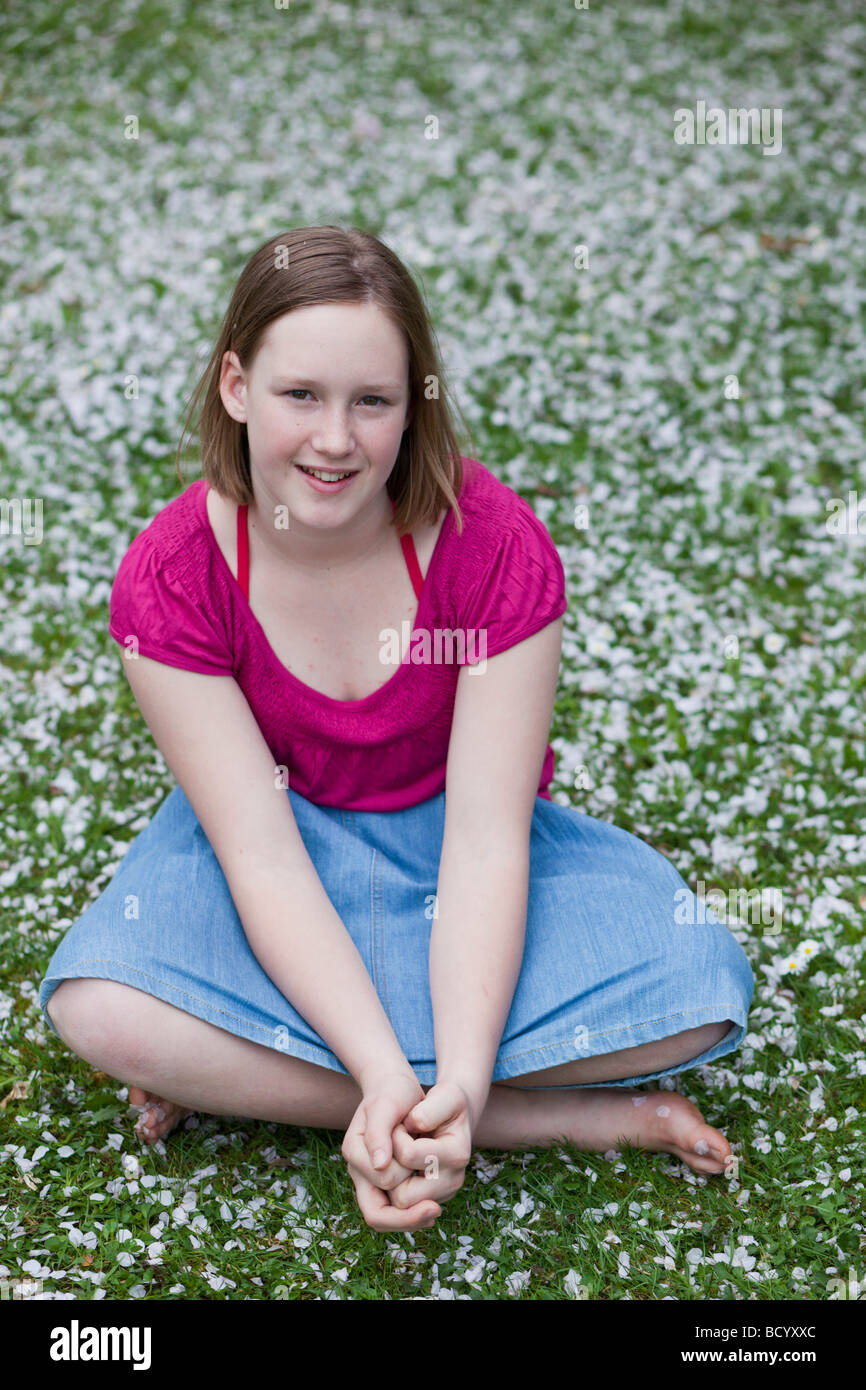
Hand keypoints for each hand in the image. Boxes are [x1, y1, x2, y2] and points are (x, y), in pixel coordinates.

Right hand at [342, 1071, 442, 1232]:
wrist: (395, 1090)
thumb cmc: (393, 1093)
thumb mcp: (386, 1104)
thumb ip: (379, 1132)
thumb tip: (380, 1165)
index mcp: (355, 1151)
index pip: (382, 1181)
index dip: (404, 1181)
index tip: (430, 1188)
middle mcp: (360, 1170)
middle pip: (376, 1214)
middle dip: (406, 1214)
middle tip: (435, 1209)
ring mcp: (371, 1179)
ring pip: (386, 1216)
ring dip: (410, 1212)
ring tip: (434, 1208)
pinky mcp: (387, 1182)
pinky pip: (395, 1210)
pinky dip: (412, 1211)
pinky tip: (432, 1205)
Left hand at [385, 1080, 474, 1214]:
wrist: (456, 1115)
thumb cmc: (447, 1102)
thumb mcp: (444, 1096)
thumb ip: (426, 1114)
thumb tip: (408, 1148)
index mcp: (457, 1154)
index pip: (408, 1155)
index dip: (395, 1136)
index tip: (400, 1122)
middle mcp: (453, 1181)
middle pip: (403, 1196)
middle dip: (390, 1168)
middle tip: (394, 1145)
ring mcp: (442, 1194)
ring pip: (399, 1206)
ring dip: (389, 1181)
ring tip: (396, 1155)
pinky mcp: (431, 1200)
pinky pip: (401, 1208)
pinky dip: (392, 1190)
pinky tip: (396, 1165)